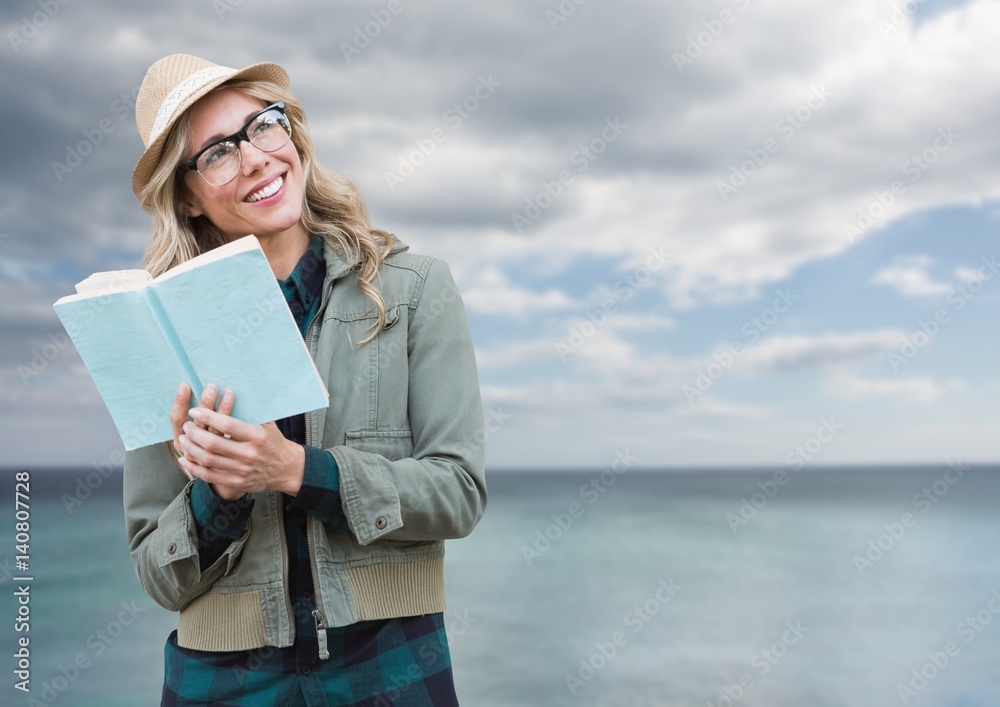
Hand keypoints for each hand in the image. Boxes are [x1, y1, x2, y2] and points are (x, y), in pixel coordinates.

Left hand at [175, 397, 304, 499]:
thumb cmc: (273, 441)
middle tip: (186, 425)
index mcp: (257, 436)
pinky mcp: (236, 482)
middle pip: (214, 443)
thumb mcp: (267, 423)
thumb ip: (250, 412)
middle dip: (195, 433)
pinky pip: (209, 476)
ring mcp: (242, 470)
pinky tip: (185, 459)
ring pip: (208, 459)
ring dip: (191, 448)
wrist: (285, 468)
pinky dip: (194, 467)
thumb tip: (227, 393)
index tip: (195, 411)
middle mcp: (249, 453)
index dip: (208, 417)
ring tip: (183, 439)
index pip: (228, 424)